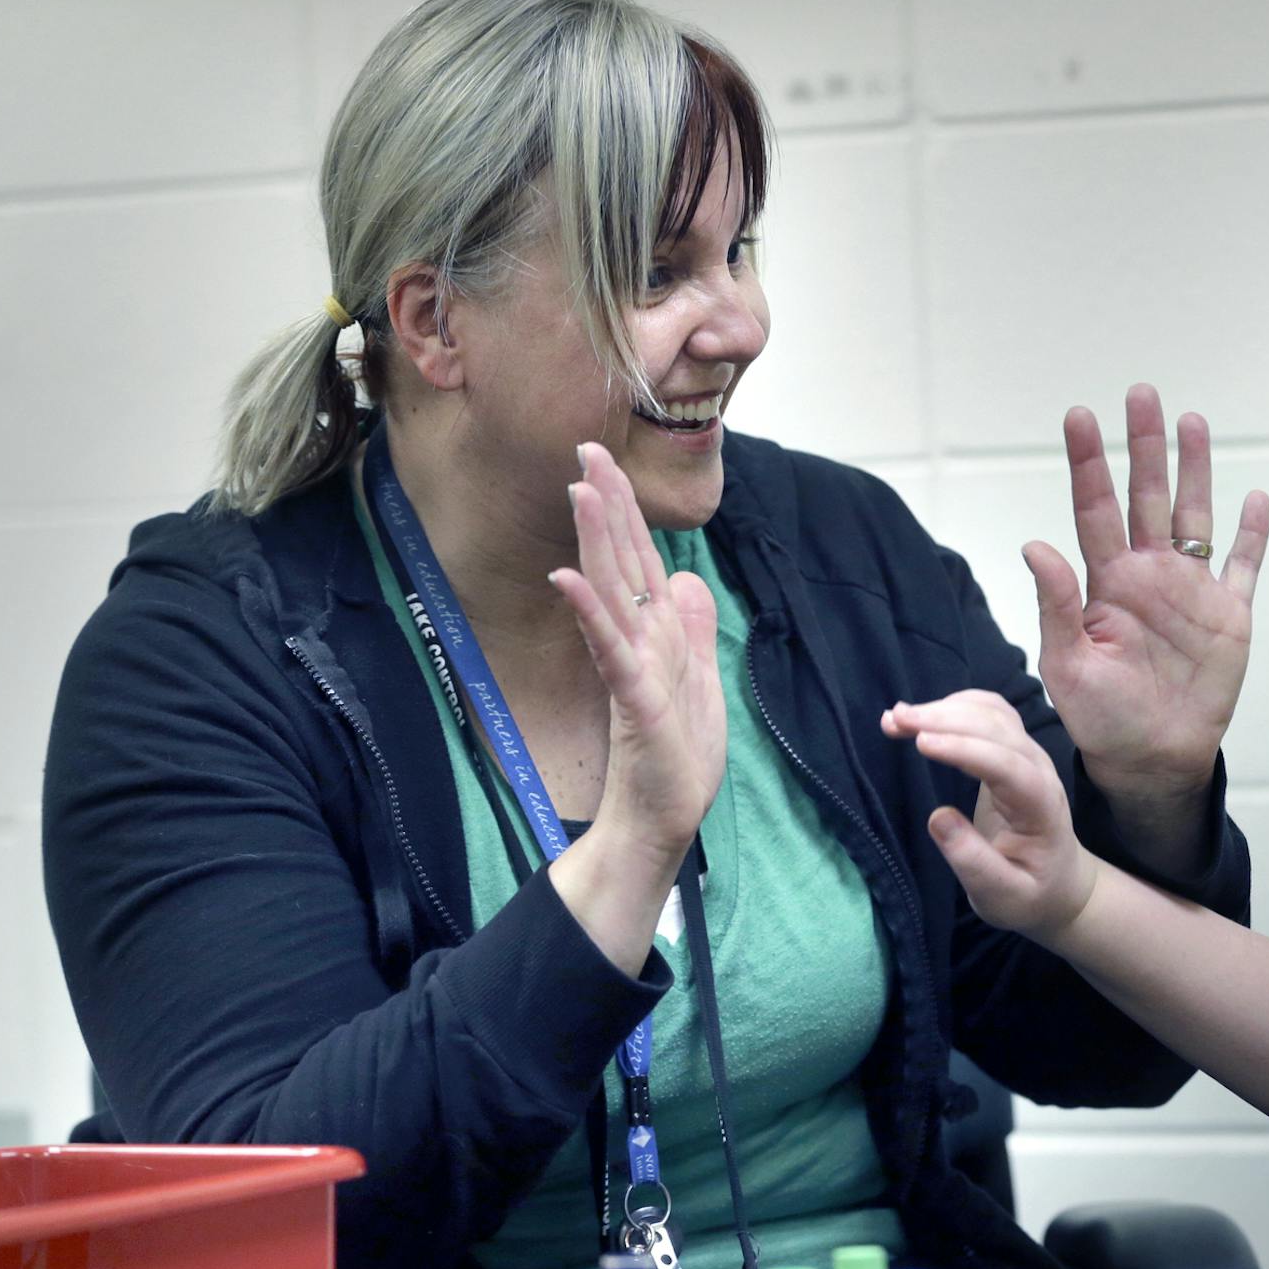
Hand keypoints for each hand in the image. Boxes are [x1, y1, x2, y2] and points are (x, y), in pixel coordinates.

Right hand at [550, 443, 723, 864]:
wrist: (664, 819)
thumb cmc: (676, 758)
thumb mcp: (700, 681)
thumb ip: (692, 629)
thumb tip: (687, 578)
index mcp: (658, 634)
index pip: (641, 560)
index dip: (627, 512)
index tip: (607, 463)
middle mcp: (639, 641)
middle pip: (621, 561)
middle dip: (606, 506)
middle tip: (585, 449)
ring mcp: (632, 666)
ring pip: (612, 591)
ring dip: (595, 540)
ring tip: (579, 490)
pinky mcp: (632, 697)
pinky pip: (610, 648)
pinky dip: (592, 612)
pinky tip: (568, 578)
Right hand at [881, 690, 1099, 941]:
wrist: (1059, 884)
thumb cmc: (1030, 894)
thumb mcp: (1002, 896)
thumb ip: (973, 863)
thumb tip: (937, 818)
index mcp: (1040, 807)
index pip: (1006, 766)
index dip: (965, 749)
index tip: (921, 742)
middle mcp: (1039, 770)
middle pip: (997, 728)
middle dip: (944, 718)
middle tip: (893, 721)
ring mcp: (1029, 755)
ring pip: (992, 712)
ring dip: (944, 708)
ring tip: (896, 717)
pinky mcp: (1013, 749)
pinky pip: (989, 712)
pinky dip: (954, 706)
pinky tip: (922, 715)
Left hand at [1034, 384, 1268, 804]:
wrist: (1149, 758)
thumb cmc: (1099, 716)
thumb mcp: (1066, 665)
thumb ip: (1055, 604)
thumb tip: (1034, 545)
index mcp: (1105, 582)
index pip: (1093, 508)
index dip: (1088, 463)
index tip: (1079, 416)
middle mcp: (1148, 574)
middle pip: (1147, 496)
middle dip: (1144, 446)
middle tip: (1141, 393)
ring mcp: (1190, 591)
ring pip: (1194, 515)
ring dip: (1195, 470)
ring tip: (1191, 421)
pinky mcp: (1228, 616)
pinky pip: (1243, 565)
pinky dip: (1251, 534)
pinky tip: (1255, 498)